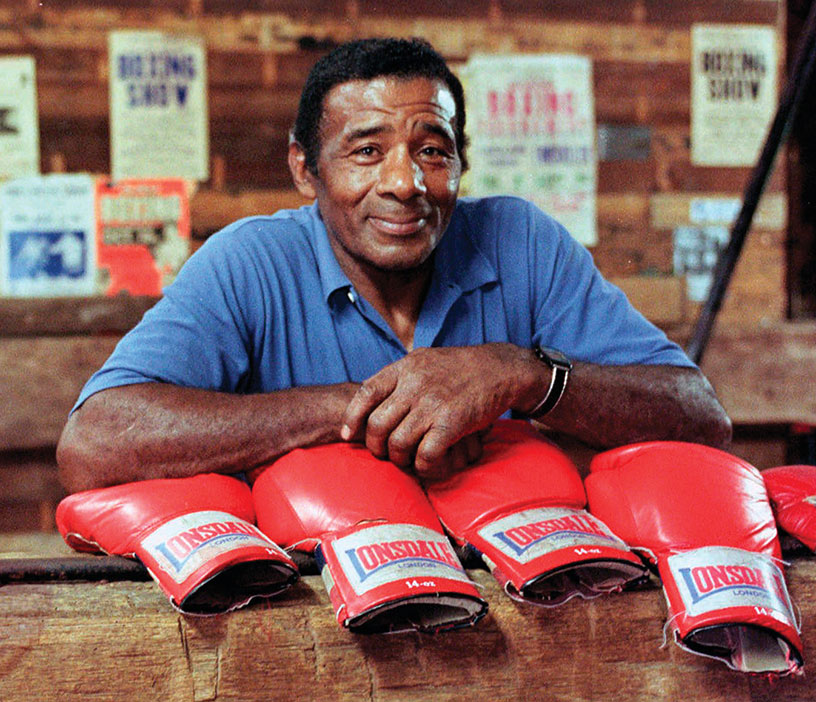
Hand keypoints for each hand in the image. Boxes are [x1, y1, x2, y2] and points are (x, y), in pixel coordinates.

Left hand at [340, 344, 539, 480]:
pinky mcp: (452, 423)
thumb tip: (371, 398)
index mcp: (405, 368)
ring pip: (398, 443)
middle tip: (384, 454)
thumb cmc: (461, 368)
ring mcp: (433, 404)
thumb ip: (400, 377)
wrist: (501, 369)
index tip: (349, 434)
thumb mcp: (425, 360)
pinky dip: (424, 467)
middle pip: (378, 424)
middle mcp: (415, 385)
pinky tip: (428, 466)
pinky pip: (425, 455)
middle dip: (376, 446)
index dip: (353, 417)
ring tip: (407, 461)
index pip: (365, 393)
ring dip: (399, 459)